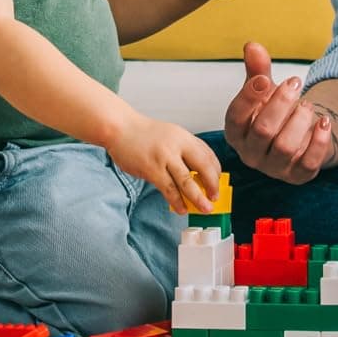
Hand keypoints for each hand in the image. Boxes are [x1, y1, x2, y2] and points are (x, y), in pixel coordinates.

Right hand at [106, 113, 226, 215]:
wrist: (120, 128)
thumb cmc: (143, 134)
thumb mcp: (170, 135)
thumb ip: (184, 150)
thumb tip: (198, 174)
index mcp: (183, 136)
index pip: (208, 155)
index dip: (216, 171)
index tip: (218, 183)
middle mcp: (176, 145)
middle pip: (203, 167)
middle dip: (212, 184)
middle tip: (214, 197)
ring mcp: (164, 157)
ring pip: (187, 181)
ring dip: (198, 198)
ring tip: (205, 208)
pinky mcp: (151, 169)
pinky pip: (169, 189)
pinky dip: (177, 201)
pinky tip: (182, 208)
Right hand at [223, 41, 333, 183]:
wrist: (294, 136)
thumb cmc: (271, 111)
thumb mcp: (263, 90)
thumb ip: (257, 70)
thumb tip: (252, 46)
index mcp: (236, 132)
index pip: (235, 116)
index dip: (250, 96)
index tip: (265, 79)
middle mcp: (250, 153)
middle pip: (263, 131)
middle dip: (281, 103)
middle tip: (294, 83)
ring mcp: (274, 168)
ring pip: (286, 146)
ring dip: (300, 120)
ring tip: (307, 104)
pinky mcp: (297, 176)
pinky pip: (309, 163)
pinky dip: (319, 141)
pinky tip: (324, 121)